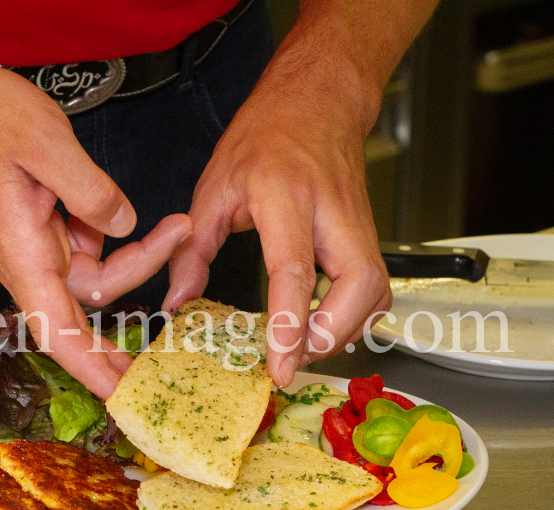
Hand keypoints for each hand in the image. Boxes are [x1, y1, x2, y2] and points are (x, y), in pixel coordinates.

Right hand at [0, 64, 190, 397]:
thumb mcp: (45, 142)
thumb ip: (90, 190)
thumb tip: (123, 224)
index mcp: (20, 252)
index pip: (56, 328)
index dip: (89, 367)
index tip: (122, 396)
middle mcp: (25, 260)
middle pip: (86, 302)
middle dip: (135, 294)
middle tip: (179, 276)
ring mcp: (32, 248)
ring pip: (92, 274)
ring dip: (132, 256)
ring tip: (171, 223)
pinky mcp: (40, 233)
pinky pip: (84, 250)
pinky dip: (107, 234)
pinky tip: (115, 206)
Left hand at [162, 52, 390, 387]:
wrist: (316, 102)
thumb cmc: (266, 136)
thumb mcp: (214, 187)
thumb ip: (193, 250)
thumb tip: (178, 301)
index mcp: (285, 196)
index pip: (295, 271)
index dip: (289, 325)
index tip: (279, 365)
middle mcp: (331, 212)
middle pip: (357, 288)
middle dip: (330, 337)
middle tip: (293, 359)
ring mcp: (358, 224)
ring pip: (375, 293)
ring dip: (344, 332)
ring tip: (302, 347)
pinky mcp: (369, 236)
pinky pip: (375, 289)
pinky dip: (355, 318)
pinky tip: (324, 325)